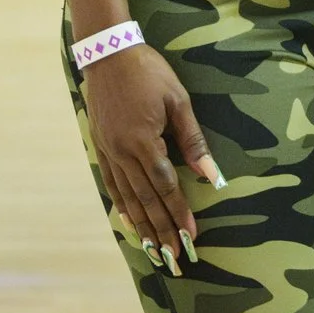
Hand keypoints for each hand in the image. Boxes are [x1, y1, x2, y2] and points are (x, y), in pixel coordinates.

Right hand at [81, 44, 221, 268]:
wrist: (108, 54)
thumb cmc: (149, 72)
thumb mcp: (178, 100)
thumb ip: (193, 140)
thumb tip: (211, 173)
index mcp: (144, 141)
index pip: (165, 187)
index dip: (179, 214)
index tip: (190, 237)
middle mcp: (123, 153)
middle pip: (146, 201)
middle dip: (162, 232)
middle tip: (174, 259)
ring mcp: (109, 152)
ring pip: (128, 198)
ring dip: (143, 227)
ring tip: (154, 251)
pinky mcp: (101, 148)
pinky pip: (112, 185)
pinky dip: (122, 207)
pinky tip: (130, 223)